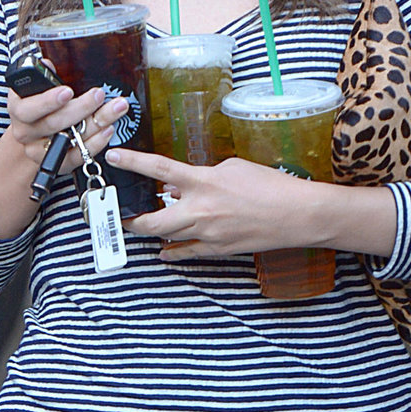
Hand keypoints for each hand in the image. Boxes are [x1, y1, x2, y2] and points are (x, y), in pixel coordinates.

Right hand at [0, 84, 129, 240]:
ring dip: (96, 123)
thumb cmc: (38, 108)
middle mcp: (26, 132)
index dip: (48, 101)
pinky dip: (96, 143)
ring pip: (69, 139)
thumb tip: (47, 64)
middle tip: (99, 95)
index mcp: (18, 110)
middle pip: (54, 123)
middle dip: (81, 108)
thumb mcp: (35, 89)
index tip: (67, 91)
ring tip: (116, 108)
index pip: (29, 108)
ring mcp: (41, 151)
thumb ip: (43, 78)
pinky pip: (78, 156)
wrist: (33, 138)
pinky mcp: (58, 164)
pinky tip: (108, 129)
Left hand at [105, 148, 321, 259]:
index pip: (158, 169)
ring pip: (167, 237)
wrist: (297, 215)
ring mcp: (208, 234)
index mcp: (203, 182)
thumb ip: (203, 175)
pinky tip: (165, 252)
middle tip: (122, 216)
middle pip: (152, 220)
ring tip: (145, 225)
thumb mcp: (234, 167)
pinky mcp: (218, 250)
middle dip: (132, 220)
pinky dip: (174, 252)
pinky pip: (187, 253)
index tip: (114, 157)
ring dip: (154, 231)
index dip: (133, 162)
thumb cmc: (270, 185)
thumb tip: (182, 186)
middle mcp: (200, 210)